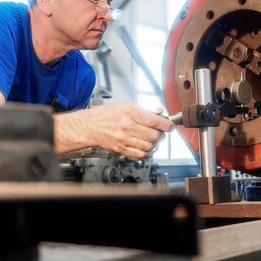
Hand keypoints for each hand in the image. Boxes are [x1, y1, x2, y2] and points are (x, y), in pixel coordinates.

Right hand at [54, 102, 174, 158]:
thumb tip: (159, 112)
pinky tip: (146, 146)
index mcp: (129, 113)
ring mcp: (124, 139)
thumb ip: (144, 110)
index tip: (170, 125)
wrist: (90, 126)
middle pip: (153, 135)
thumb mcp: (126, 106)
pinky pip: (140, 155)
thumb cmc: (107, 115)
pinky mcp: (121, 149)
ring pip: (149, 146)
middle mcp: (126, 126)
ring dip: (155, 144)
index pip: (153, 120)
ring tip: (153, 139)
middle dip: (161, 134)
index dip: (165, 124)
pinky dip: (147, 152)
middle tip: (161, 132)